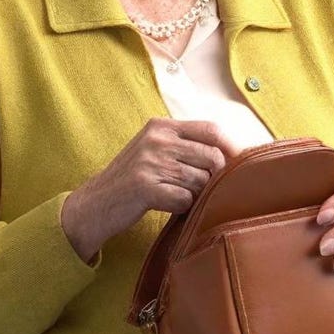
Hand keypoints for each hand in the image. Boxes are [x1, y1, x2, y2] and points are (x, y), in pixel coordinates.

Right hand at [60, 119, 239, 264]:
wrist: (94, 203)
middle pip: (212, 156)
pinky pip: (185, 199)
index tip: (239, 165)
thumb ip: (184, 145)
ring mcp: (150, 162)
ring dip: (198, 196)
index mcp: (161, 126)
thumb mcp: (153, 149)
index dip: (231, 148)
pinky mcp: (145, 187)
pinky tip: (171, 207)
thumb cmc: (131, 179)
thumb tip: (232, 154)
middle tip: (206, 191)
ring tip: (182, 198)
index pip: (211, 130)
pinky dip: (184, 208)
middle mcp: (156, 139)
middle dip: (216, 178)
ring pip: (201, 181)